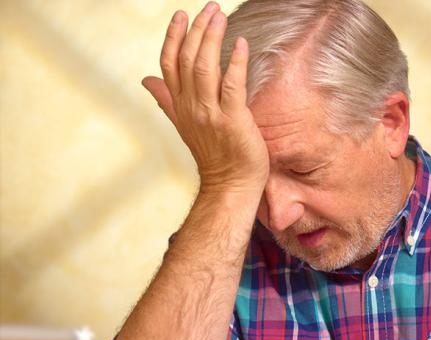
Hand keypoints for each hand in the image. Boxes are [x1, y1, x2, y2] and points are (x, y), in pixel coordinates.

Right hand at [142, 2, 268, 192]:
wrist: (230, 186)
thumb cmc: (215, 156)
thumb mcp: (185, 125)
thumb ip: (167, 100)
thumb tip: (146, 81)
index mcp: (179, 105)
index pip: (169, 63)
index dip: (173, 37)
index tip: (181, 15)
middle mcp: (191, 107)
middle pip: (187, 59)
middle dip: (197, 29)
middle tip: (209, 8)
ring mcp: (210, 114)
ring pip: (205, 67)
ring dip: (212, 38)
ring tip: (220, 16)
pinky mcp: (233, 121)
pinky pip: (232, 86)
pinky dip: (235, 62)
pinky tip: (241, 44)